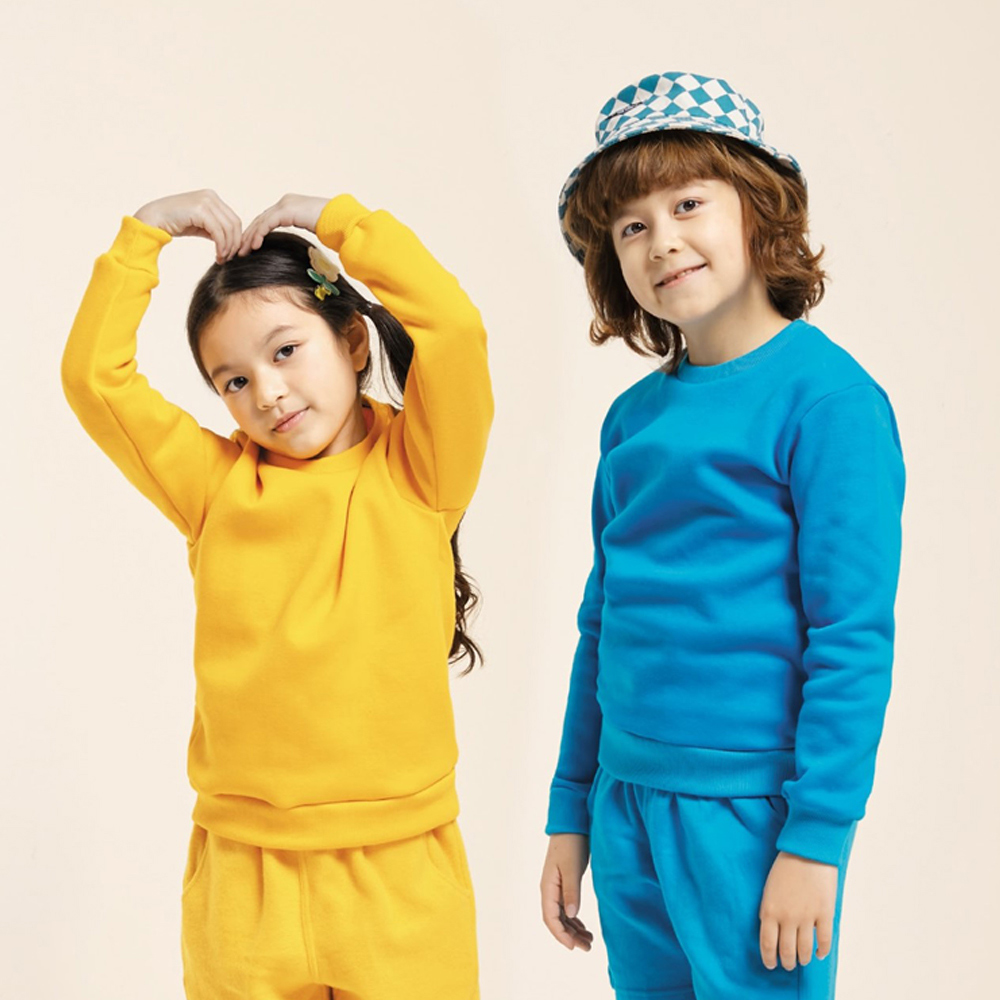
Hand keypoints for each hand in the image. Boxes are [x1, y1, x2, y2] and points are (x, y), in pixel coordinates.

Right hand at [133, 190, 241, 263]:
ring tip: (222, 258)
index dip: (236, 238)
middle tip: (228, 258)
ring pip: (228, 229)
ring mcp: (206, 201)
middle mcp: (211, 196)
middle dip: (234, 244)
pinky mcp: (200, 210)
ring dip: (228, 247)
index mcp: (212, 197)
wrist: (152, 219)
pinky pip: (218, 232)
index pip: (234, 219)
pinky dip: (221, 246)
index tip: (231, 253)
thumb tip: (231, 242)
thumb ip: (215, 229)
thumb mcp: (200, 225)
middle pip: (235, 224)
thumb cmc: (174, 222)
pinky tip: (218, 255)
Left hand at [238, 193, 328, 255]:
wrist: (339, 219)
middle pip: (260, 220)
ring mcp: (284, 205)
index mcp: (289, 205)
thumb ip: (298, 229)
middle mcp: (284, 202)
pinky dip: (258, 235)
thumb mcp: (309, 227)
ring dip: (250, 238)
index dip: (255, 233)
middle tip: (239, 251)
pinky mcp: (285, 211)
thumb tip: (294, 244)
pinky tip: (254, 246)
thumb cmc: (330, 226)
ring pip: (260, 222)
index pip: (266, 219)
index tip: (248, 246)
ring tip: (242, 252)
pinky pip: (266, 224)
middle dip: (248, 236)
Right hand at [540, 834, 594, 951]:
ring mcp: (556, 887)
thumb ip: (571, 891)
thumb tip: (572, 915)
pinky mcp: (564, 884)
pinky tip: (584, 926)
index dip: (561, 935)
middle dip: (569, 936)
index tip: (574, 947)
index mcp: (548, 887)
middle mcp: (549, 890)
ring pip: (562, 916)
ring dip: (573, 930)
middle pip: (556, 920)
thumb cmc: (570, 844)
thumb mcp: (572, 868)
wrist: (571, 826)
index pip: (551, 918)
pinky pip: (567, 908)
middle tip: (587, 947)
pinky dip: (575, 919)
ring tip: (589, 941)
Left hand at [759, 851, 838, 970]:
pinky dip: (822, 951)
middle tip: (787, 964)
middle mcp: (787, 917)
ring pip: (804, 950)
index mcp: (770, 910)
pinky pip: (824, 941)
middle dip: (786, 962)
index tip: (770, 964)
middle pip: (786, 950)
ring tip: (802, 961)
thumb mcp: (769, 888)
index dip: (768, 957)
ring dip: (802, 959)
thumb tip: (769, 928)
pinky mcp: (824, 914)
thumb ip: (769, 909)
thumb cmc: (785, 866)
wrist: (807, 851)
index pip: (767, 943)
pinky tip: (819, 954)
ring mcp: (807, 917)